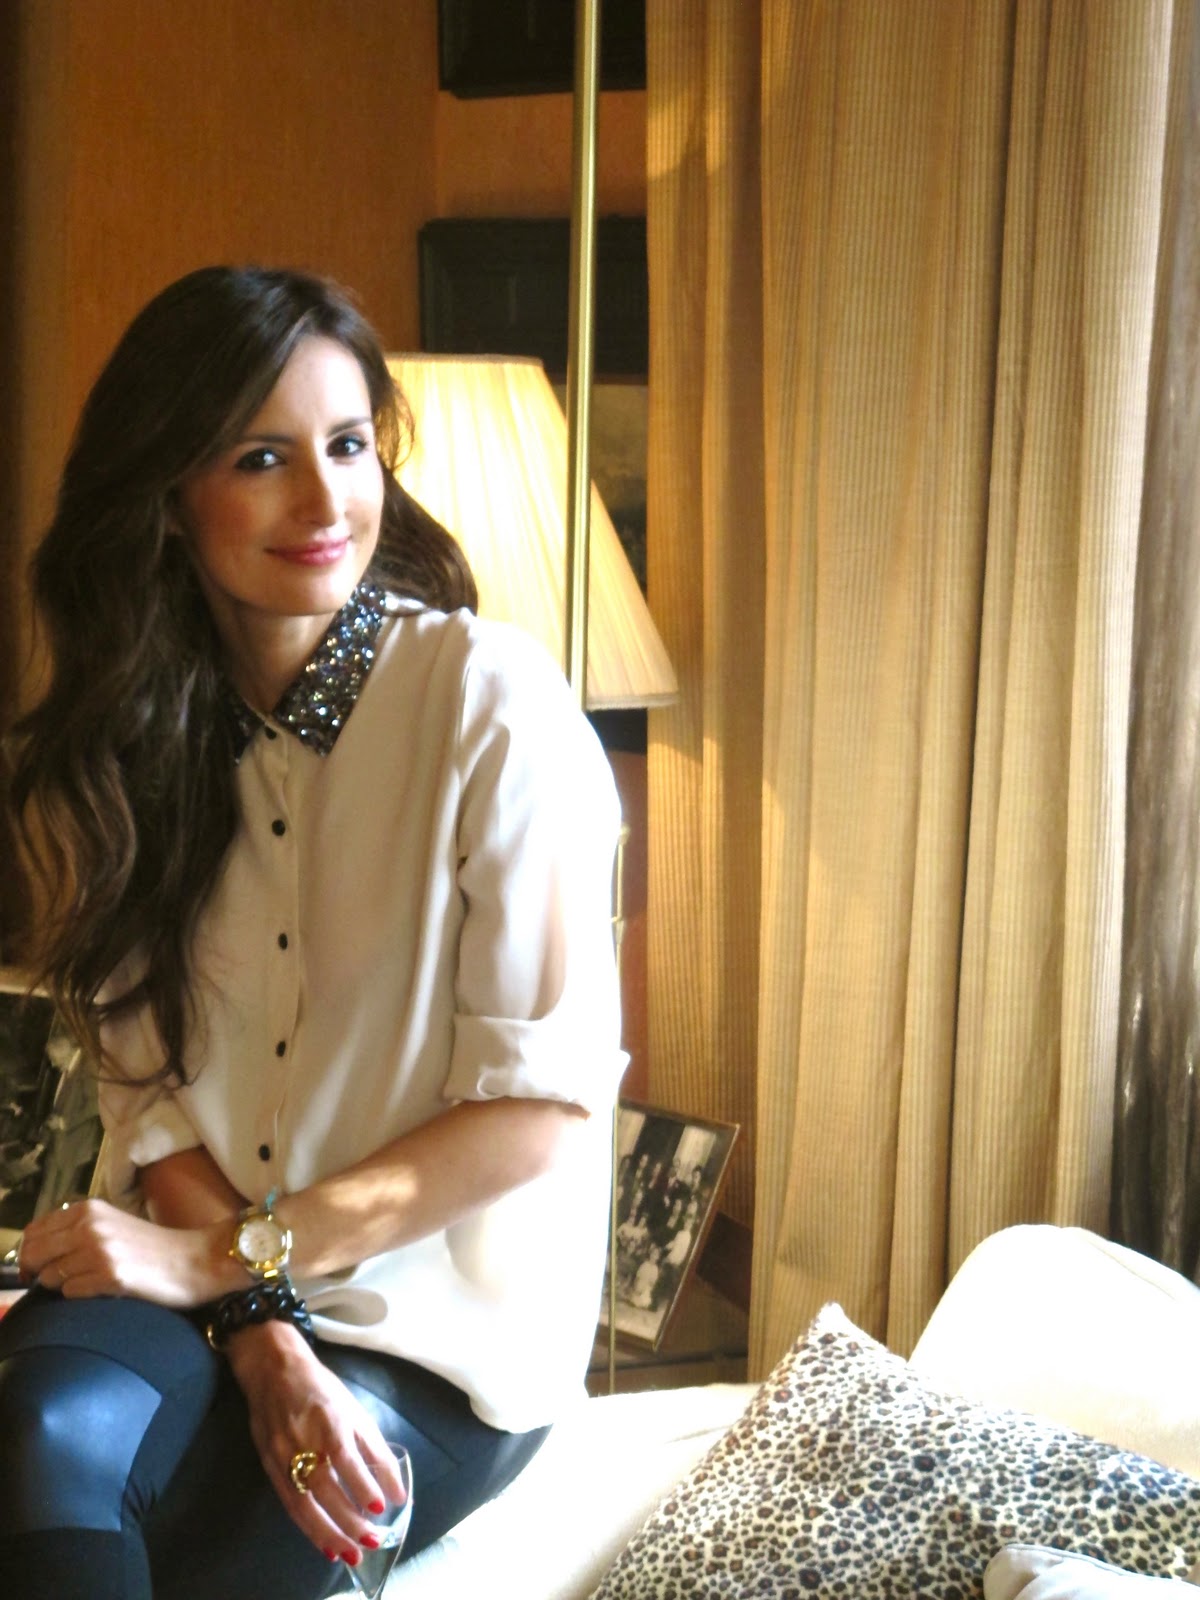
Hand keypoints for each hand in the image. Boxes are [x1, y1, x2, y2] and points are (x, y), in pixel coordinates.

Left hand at [17, 1198, 221, 1306]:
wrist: (196, 1260)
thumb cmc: (154, 1247)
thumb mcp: (112, 1224)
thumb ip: (77, 1230)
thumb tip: (38, 1251)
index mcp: (89, 1210)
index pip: (33, 1232)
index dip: (31, 1253)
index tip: (40, 1266)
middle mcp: (90, 1226)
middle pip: (34, 1254)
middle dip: (38, 1271)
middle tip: (57, 1280)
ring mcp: (99, 1251)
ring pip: (50, 1277)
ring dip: (63, 1285)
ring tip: (90, 1282)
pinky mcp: (110, 1276)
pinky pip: (71, 1293)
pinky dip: (80, 1295)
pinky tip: (102, 1290)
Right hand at [225, 1320, 408, 1566]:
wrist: (273, 1371)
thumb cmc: (321, 1390)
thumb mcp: (353, 1409)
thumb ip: (374, 1448)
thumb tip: (395, 1489)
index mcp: (328, 1419)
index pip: (345, 1457)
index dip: (362, 1484)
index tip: (380, 1507)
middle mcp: (303, 1440)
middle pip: (324, 1487)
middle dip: (348, 1519)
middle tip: (371, 1541)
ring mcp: (282, 1455)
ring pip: (305, 1504)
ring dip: (328, 1534)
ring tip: (350, 1554)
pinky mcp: (269, 1467)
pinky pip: (290, 1505)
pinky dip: (309, 1528)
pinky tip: (326, 1546)